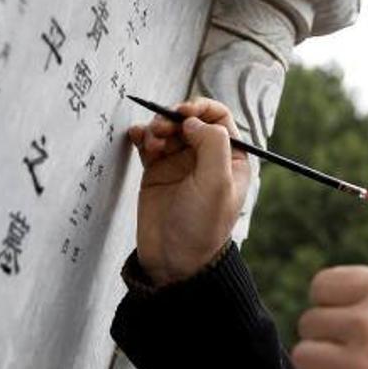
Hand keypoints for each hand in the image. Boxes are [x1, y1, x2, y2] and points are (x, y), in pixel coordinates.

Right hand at [126, 97, 250, 286]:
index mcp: (231, 158)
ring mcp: (180, 163)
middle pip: (189, 119)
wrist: (172, 261)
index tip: (183, 112)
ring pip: (167, 128)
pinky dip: (141, 135)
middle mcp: (206, 157)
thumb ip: (212, 144)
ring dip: (156, 127)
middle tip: (161, 130)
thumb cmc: (201, 227)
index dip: (200, 108)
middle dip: (172, 118)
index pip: (219, 117)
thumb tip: (193, 120)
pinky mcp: (157, 171)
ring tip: (150, 143)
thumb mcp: (217, 184)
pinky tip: (136, 139)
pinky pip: (148, 143)